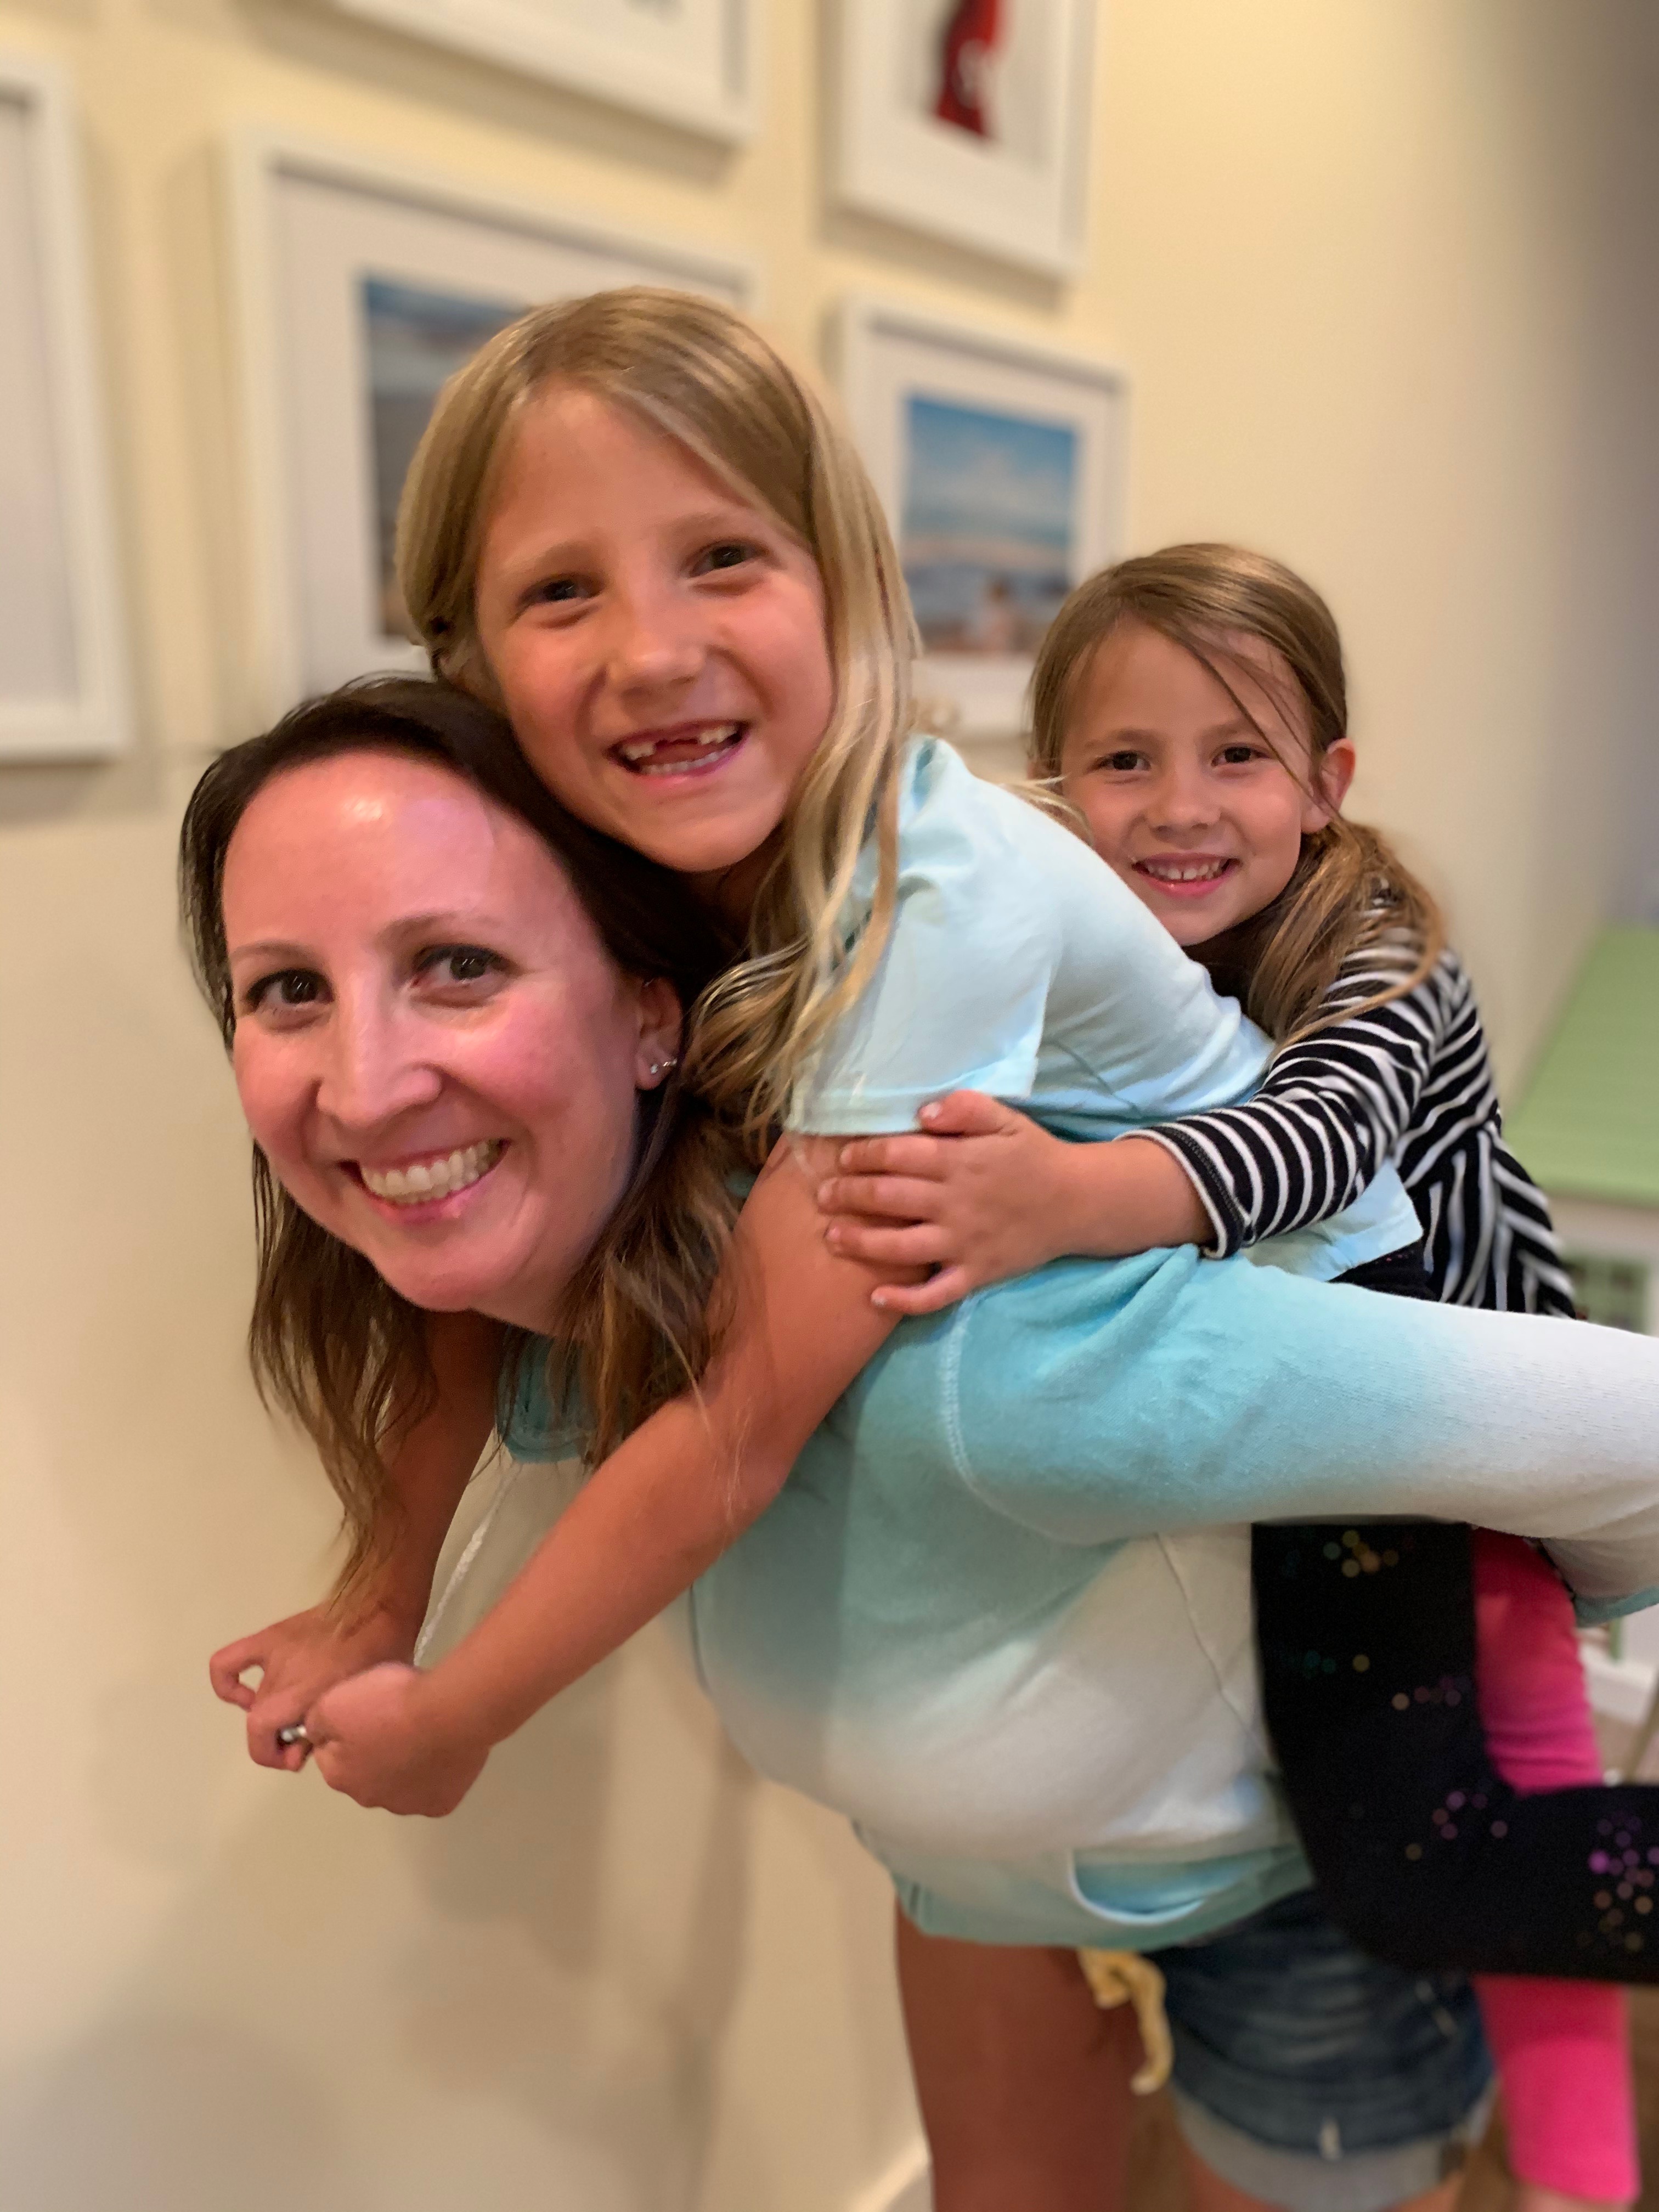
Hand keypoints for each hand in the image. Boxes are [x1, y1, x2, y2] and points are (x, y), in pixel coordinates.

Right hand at [209, 1601, 419, 1771]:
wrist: (380, 1605)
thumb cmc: (384, 1651)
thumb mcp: (365, 1700)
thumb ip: (336, 1724)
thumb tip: (318, 1739)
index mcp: (303, 1693)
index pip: (260, 1734)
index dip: (271, 1755)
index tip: (297, 1757)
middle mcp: (281, 1677)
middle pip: (264, 1721)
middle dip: (281, 1739)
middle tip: (305, 1739)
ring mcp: (273, 1657)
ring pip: (259, 1699)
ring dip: (269, 1716)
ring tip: (289, 1718)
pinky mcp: (271, 1638)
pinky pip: (227, 1663)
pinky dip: (228, 1683)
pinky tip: (246, 1694)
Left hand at [306, 1663, 488, 1816]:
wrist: (449, 1710)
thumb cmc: (391, 1703)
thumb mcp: (334, 1700)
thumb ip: (315, 1721)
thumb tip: (315, 1734)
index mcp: (340, 1777)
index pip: (329, 1752)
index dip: (345, 1726)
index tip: (364, 1707)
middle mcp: (370, 1799)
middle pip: (365, 1770)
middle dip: (373, 1748)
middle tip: (393, 1715)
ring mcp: (409, 1806)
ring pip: (399, 1781)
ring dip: (404, 1761)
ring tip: (421, 1727)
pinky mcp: (442, 1803)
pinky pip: (432, 1786)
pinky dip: (434, 1769)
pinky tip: (441, 1746)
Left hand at [816, 1090, 1082, 1314]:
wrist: (1078, 1202)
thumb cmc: (1033, 1156)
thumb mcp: (1006, 1118)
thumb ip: (966, 1108)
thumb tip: (922, 1113)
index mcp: (960, 1161)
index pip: (897, 1155)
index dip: (863, 1156)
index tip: (842, 1158)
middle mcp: (955, 1203)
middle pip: (889, 1198)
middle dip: (849, 1195)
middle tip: (823, 1195)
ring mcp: (964, 1242)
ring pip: (901, 1246)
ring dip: (861, 1243)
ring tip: (831, 1238)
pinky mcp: (976, 1274)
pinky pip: (936, 1294)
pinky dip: (906, 1300)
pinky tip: (876, 1298)